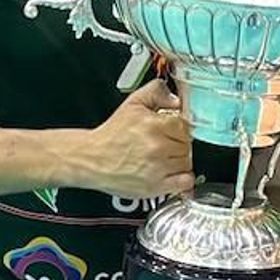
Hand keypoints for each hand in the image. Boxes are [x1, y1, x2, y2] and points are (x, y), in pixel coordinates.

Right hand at [80, 80, 193, 198]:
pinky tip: (172, 174)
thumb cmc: (111, 135)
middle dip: (179, 144)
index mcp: (153, 125)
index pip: (184, 125)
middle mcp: (157, 147)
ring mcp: (158, 168)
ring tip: (164, 159)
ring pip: (187, 162)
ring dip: (180, 161)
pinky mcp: (156, 186)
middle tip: (165, 145)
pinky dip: (183, 179)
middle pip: (187, 145)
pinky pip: (185, 182)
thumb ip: (156, 92)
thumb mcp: (132, 104)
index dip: (178, 129)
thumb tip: (176, 100)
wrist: (92, 159)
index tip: (171, 132)